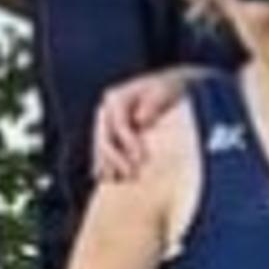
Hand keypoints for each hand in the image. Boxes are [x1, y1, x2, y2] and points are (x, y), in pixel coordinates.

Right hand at [94, 68, 194, 182]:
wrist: (164, 86)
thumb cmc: (167, 88)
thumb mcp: (164, 90)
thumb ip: (153, 104)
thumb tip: (140, 120)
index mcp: (116, 97)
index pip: (119, 125)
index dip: (129, 143)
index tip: (142, 160)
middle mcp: (106, 110)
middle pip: (105, 138)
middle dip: (116, 159)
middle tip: (132, 175)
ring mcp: (105, 121)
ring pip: (101, 146)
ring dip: (109, 165)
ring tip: (119, 182)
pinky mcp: (109, 131)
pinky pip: (102, 149)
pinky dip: (105, 163)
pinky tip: (106, 179)